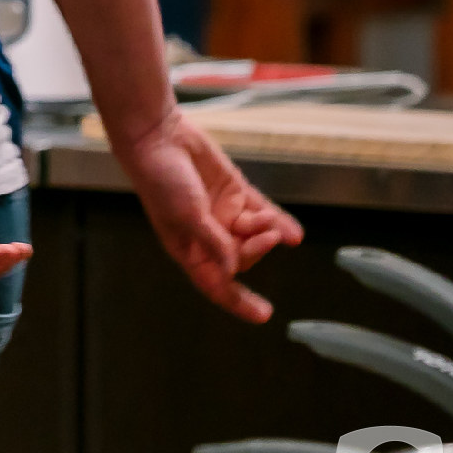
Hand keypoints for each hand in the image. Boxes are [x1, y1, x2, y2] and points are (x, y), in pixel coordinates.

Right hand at [110, 110, 304, 322]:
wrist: (159, 138)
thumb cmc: (161, 180)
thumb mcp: (186, 217)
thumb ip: (212, 244)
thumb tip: (232, 271)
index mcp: (188, 248)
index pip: (216, 283)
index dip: (238, 301)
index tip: (263, 314)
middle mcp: (207, 234)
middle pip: (240, 258)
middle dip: (255, 251)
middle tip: (264, 236)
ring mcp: (222, 213)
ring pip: (254, 235)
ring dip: (267, 234)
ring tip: (272, 227)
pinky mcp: (234, 192)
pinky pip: (262, 212)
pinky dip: (278, 222)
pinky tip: (293, 233)